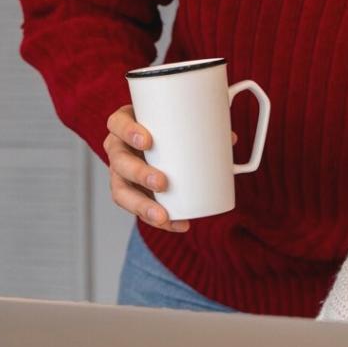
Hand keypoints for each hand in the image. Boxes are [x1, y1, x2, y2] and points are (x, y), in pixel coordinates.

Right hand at [103, 104, 189, 231]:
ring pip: (121, 192)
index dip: (128, 132)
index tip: (147, 141)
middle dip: (138, 174)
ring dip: (142, 206)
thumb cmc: (164, 128)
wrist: (156, 143)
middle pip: (119, 162)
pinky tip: (177, 224)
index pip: (117, 124)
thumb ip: (200, 126)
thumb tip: (230, 138)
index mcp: (125, 125)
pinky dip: (158, 219)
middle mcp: (118, 150)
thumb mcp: (176, 122)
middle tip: (161, 182)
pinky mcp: (131, 194)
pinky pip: (138, 210)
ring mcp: (121, 174)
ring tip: (164, 216)